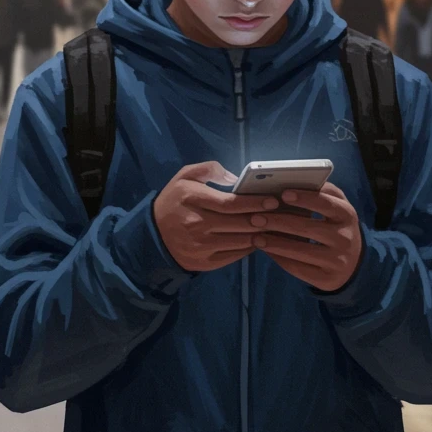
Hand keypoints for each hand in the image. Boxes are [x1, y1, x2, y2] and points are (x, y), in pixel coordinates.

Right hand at [152, 162, 280, 272]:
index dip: (254, 202)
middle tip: (278, 213)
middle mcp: (196, 223)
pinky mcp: (205, 262)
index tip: (272, 200)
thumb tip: (235, 179)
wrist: (153, 235)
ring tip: (271, 226)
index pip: (230, 203)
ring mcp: (201, 245)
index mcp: (191, 198)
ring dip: (259, 233)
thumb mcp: (184, 176)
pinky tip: (255, 239)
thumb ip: (209, 169)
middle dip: (262, 218)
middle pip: (239, 223)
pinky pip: (235, 255)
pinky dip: (248, 247)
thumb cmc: (174, 201)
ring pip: (240, 240)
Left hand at [249, 183, 363, 292]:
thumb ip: (319, 193)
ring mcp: (338, 260)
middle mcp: (345, 237)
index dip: (304, 198)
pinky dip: (279, 258)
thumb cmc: (334, 227)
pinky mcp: (327, 279)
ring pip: (300, 250)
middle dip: (278, 221)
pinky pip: (298, 268)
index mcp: (346, 214)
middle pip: (307, 227)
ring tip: (255, 236)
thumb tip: (285, 182)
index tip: (282, 193)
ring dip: (274, 242)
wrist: (352, 264)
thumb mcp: (335, 208)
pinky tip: (265, 250)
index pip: (325, 203)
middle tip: (255, 217)